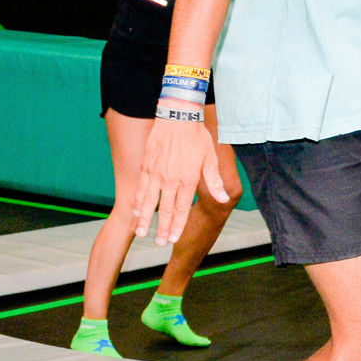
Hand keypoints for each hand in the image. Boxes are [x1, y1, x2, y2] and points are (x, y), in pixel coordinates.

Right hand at [135, 116, 229, 244]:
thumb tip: (225, 199)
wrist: (178, 117)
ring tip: (141, 233)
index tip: (172, 239)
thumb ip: (214, 181)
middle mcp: (170, 179)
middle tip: (158, 244)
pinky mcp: (146, 165)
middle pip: (164, 210)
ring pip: (148, 201)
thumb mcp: (210, 158)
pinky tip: (135, 211)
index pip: (181, 209)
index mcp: (187, 180)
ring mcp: (155, 173)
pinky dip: (137, 201)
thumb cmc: (197, 138)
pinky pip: (140, 187)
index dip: (177, 226)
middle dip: (161, 229)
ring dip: (144, 219)